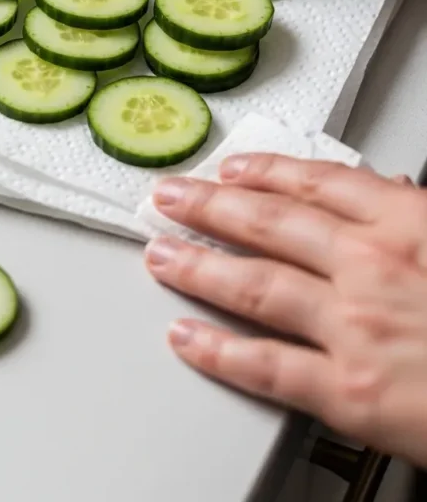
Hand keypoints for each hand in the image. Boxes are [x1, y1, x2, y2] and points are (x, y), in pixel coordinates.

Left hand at [144, 157, 426, 466]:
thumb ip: (417, 216)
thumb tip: (390, 194)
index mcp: (408, 225)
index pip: (316, 182)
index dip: (262, 172)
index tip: (229, 169)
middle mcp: (371, 266)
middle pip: (269, 222)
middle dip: (209, 206)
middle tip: (170, 198)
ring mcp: (354, 327)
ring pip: (254, 284)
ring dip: (198, 265)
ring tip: (161, 252)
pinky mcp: (349, 392)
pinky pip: (267, 366)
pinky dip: (217, 351)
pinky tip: (185, 337)